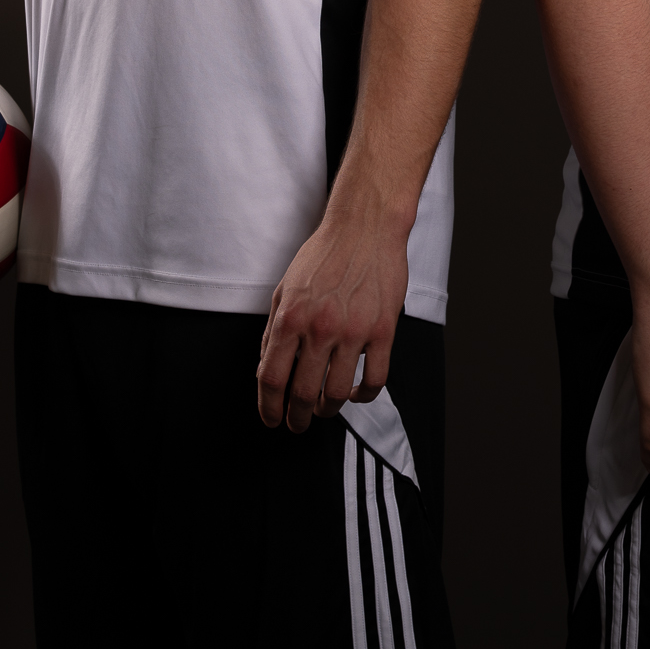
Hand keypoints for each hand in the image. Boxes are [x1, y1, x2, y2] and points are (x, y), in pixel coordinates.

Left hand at [256, 203, 409, 431]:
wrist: (366, 226)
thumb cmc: (325, 254)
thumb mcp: (285, 287)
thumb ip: (273, 330)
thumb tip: (266, 368)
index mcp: (291, 317)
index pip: (271, 379)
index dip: (268, 408)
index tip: (272, 418)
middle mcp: (320, 328)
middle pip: (302, 393)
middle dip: (297, 417)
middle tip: (298, 422)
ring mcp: (354, 331)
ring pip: (337, 394)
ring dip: (328, 410)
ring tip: (325, 408)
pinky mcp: (383, 331)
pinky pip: (375, 380)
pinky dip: (363, 396)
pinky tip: (355, 392)